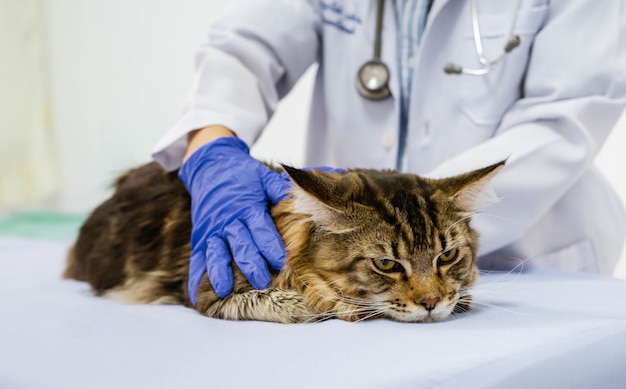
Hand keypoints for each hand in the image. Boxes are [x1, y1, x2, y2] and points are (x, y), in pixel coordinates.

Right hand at [179, 137, 289, 301]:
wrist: (211, 166)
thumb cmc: (243, 175)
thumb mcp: (264, 176)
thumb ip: (281, 190)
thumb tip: (305, 197)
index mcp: (247, 206)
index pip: (260, 228)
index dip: (270, 245)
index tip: (281, 261)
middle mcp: (229, 220)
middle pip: (240, 244)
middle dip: (251, 263)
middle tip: (262, 281)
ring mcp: (212, 230)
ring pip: (216, 252)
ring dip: (220, 271)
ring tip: (225, 289)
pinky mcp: (200, 237)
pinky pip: (198, 258)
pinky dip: (196, 277)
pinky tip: (198, 296)